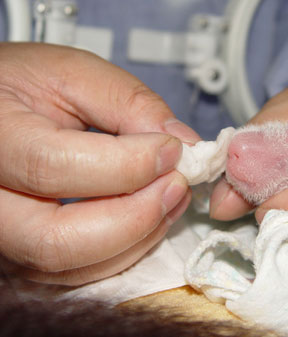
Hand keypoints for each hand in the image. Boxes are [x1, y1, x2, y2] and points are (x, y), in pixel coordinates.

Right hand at [0, 43, 199, 285]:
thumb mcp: (72, 74)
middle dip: (136, 217)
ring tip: (171, 194)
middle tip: (177, 183)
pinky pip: (81, 272)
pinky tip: (152, 213)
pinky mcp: (26, 253)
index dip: (127, 165)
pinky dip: (128, 248)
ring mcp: (4, 235)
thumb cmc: (25, 89)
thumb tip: (184, 144)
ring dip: (140, 235)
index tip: (172, 149)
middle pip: (56, 240)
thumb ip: (130, 103)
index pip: (53, 167)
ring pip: (71, 265)